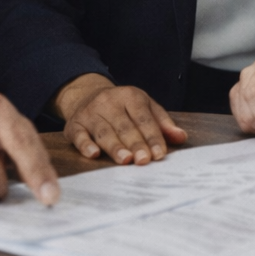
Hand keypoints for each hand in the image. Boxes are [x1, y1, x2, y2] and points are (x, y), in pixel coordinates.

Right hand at [51, 73, 186, 164]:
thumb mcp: (145, 106)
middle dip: (136, 144)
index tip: (159, 153)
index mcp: (130, 96)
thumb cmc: (122, 107)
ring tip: (125, 160)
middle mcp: (108, 102)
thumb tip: (181, 137)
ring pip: (104, 132)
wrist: (86, 94)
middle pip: (124, 126)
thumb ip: (162, 122)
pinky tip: (94, 154)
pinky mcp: (73, 125)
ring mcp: (89, 113)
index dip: (152, 136)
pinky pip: (79, 135)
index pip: (144, 118)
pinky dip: (86, 145)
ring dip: (115, 147)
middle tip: (144, 160)